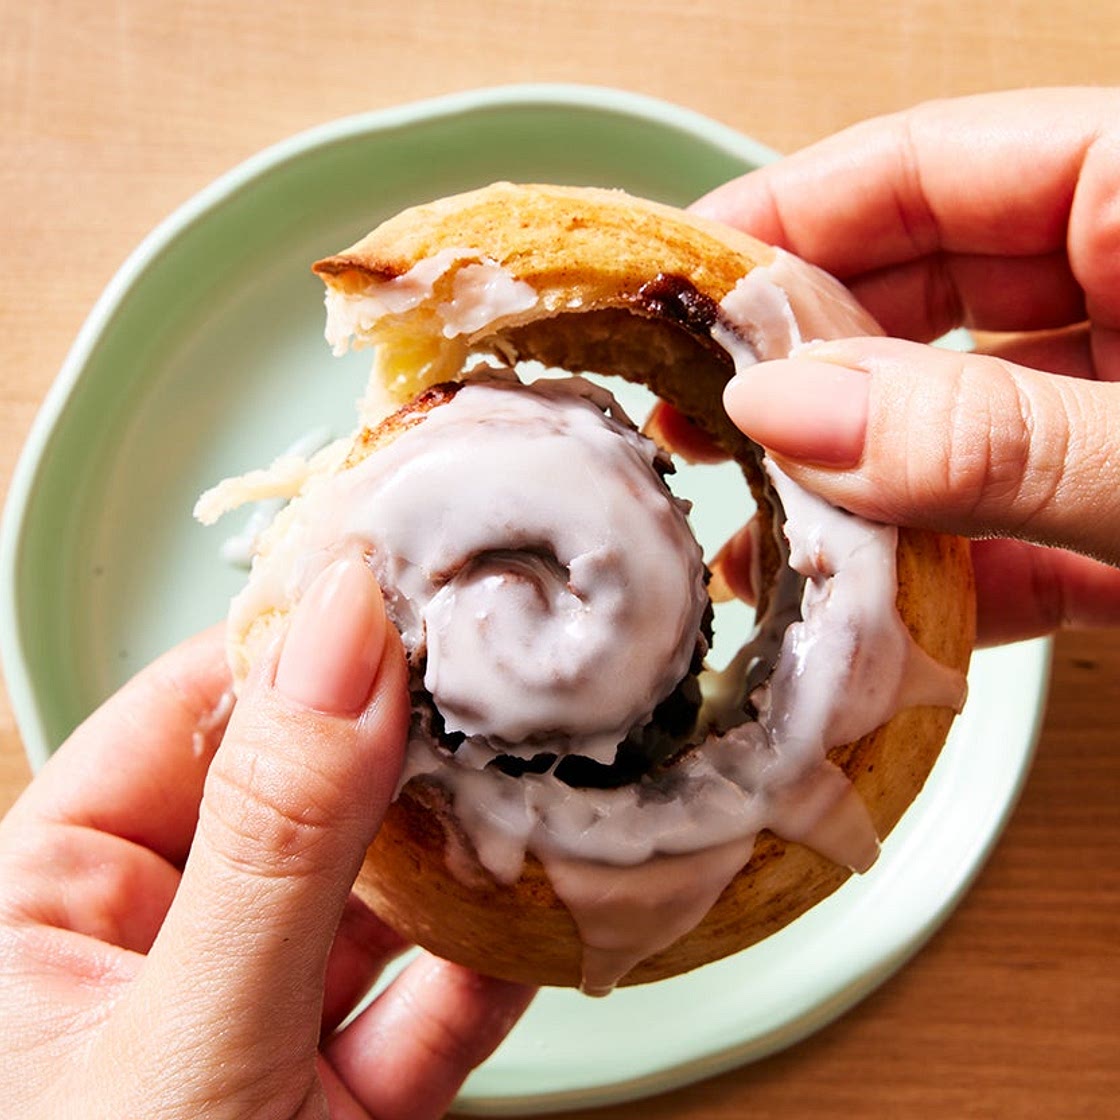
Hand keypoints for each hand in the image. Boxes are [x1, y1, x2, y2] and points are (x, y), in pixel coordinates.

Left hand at [0, 558, 533, 1118]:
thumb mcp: (192, 1033)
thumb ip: (276, 839)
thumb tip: (343, 635)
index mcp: (53, 909)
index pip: (183, 719)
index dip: (298, 649)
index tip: (404, 593)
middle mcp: (154, 953)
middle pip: (298, 800)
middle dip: (404, 750)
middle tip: (499, 684)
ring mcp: (253, 1024)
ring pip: (373, 901)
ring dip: (464, 855)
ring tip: (541, 780)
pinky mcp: (339, 1098)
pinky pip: (426, 1004)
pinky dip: (490, 963)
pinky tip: (542, 912)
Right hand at [680, 87, 1119, 642]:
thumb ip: (987, 432)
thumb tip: (787, 411)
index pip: (923, 168)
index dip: (784, 220)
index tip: (673, 292)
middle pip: (920, 296)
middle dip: (798, 372)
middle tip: (691, 429)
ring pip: (957, 422)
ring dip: (858, 494)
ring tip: (756, 550)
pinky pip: (1022, 527)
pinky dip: (950, 577)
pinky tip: (871, 617)